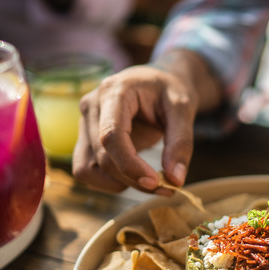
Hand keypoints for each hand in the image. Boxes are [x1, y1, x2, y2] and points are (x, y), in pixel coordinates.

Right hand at [72, 64, 196, 192]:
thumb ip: (181, 143)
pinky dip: (110, 181)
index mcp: (114, 91)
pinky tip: (134, 174)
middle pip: (102, 157)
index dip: (130, 165)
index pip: (110, 135)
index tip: (156, 182)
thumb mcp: (184, 109)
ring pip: (87, 169)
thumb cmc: (171, 89)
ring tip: (148, 178)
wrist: (160, 82)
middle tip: (166, 187)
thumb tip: (175, 180)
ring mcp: (84, 124)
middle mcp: (91, 107)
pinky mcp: (86, 139)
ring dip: (118, 183)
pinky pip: (87, 171)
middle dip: (133, 179)